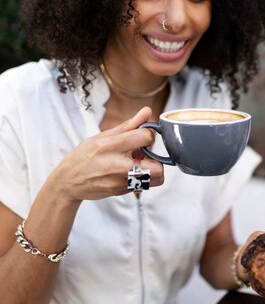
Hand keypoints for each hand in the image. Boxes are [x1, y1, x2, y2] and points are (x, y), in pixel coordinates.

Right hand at [49, 107, 163, 201]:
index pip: (146, 137)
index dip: (150, 135)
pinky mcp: (121, 192)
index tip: (144, 136)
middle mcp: (115, 165)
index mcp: (109, 145)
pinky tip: (129, 171)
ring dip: (153, 170)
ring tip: (139, 163)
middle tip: (147, 154)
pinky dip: (142, 177)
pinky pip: (144, 185)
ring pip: (155, 179)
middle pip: (158, 167)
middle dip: (158, 159)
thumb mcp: (102, 136)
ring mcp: (119, 182)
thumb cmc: (84, 156)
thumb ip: (128, 125)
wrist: (67, 182)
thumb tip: (147, 111)